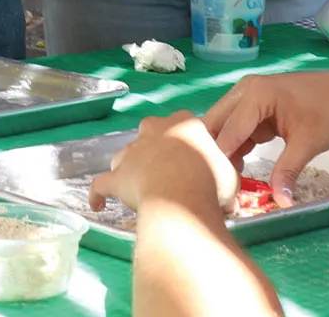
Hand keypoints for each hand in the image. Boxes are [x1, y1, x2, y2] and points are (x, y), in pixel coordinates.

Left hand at [90, 112, 238, 213]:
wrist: (182, 196)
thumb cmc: (211, 182)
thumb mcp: (230, 174)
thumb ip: (223, 175)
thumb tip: (224, 193)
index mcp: (185, 124)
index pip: (186, 125)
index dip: (190, 144)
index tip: (196, 162)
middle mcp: (155, 130)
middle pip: (152, 134)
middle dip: (157, 149)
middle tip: (172, 174)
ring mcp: (132, 152)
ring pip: (126, 156)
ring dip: (131, 168)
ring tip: (139, 188)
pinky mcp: (117, 176)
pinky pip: (101, 185)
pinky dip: (98, 194)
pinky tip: (98, 204)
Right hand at [203, 71, 328, 205]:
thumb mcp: (308, 143)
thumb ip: (288, 171)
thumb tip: (281, 202)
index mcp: (256, 94)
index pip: (227, 133)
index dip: (222, 162)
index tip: (221, 190)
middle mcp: (244, 91)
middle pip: (214, 125)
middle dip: (215, 154)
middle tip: (221, 185)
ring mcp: (247, 97)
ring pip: (222, 127)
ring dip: (224, 152)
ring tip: (229, 181)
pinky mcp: (253, 107)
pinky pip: (235, 128)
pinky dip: (236, 148)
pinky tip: (240, 169)